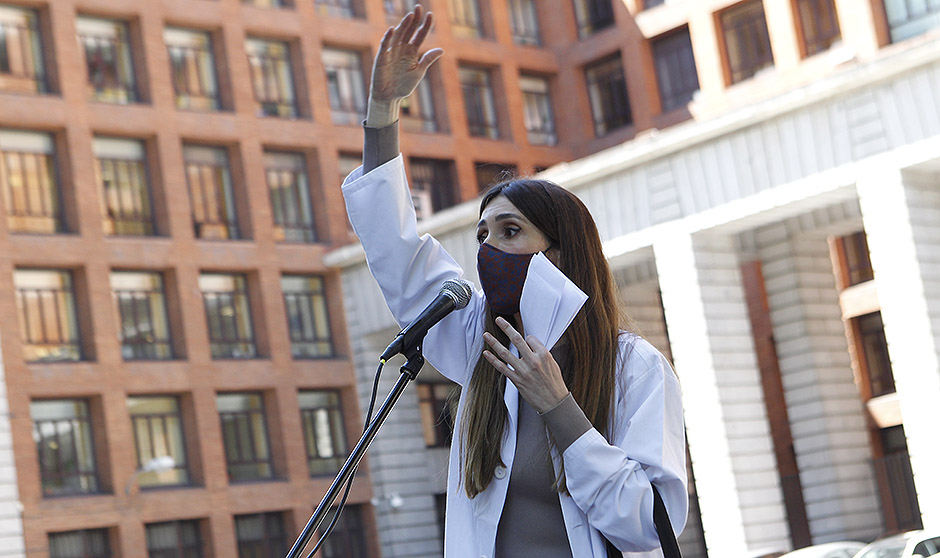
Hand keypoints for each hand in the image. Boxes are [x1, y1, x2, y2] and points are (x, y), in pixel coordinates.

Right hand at [367, 5, 442, 124]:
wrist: (389, 97)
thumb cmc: (403, 85)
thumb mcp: (419, 72)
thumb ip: (428, 59)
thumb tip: (442, 49)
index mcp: (412, 51)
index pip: (420, 35)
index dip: (425, 25)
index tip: (431, 15)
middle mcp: (402, 48)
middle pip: (409, 31)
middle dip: (414, 20)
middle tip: (419, 8)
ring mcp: (391, 51)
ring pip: (398, 35)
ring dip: (403, 25)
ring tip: (410, 16)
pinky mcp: (382, 57)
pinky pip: (385, 45)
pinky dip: (388, 37)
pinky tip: (392, 29)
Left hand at [483, 317, 569, 412]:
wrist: (554, 403)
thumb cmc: (554, 383)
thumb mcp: (552, 363)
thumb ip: (541, 353)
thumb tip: (530, 343)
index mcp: (544, 355)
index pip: (530, 338)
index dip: (527, 338)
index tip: (525, 340)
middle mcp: (533, 361)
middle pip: (517, 340)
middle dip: (506, 327)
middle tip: (498, 319)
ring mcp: (523, 371)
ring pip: (505, 353)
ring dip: (494, 342)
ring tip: (486, 335)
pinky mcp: (517, 380)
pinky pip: (502, 368)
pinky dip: (493, 360)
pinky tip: (487, 353)